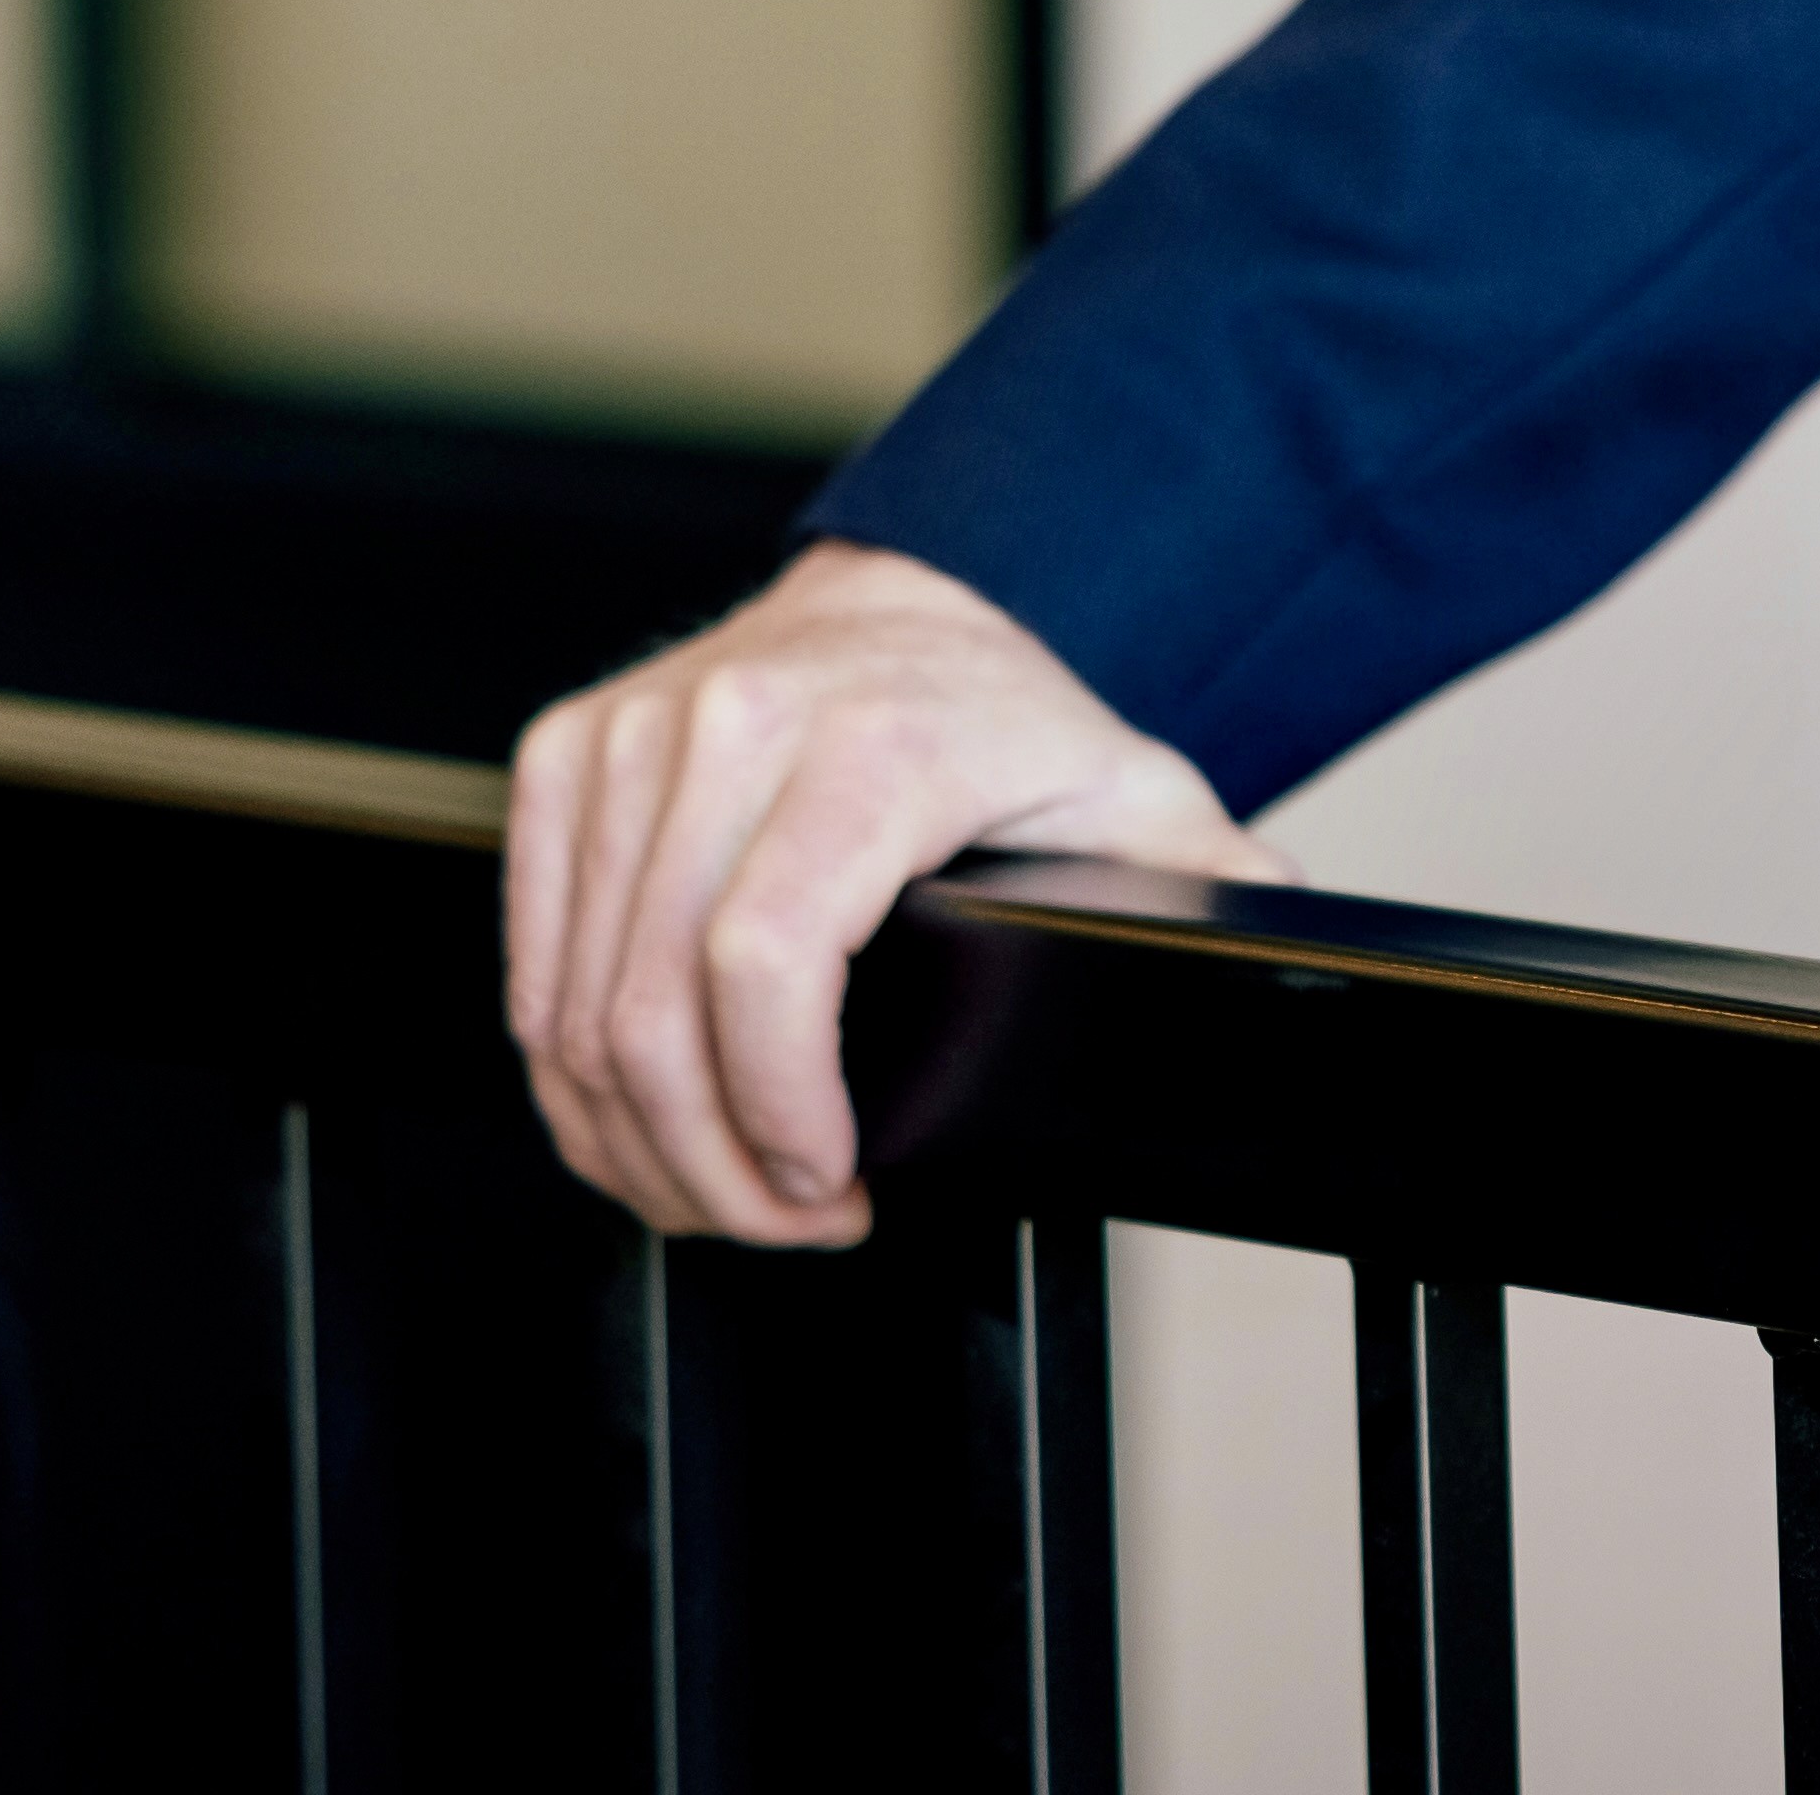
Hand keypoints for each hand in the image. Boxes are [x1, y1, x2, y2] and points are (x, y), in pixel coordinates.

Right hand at [504, 540, 1287, 1239]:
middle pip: (655, 1011)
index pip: (765, 967)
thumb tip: (1286, 963)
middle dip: (708, 1165)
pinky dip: (572, 1073)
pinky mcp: (569, 758)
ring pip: (575, 1004)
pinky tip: (644, 1124)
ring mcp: (635, 738)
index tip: (829, 1187)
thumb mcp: (1132, 795)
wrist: (908, 598)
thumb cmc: (1008, 715)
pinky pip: (533, 960)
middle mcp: (733, 725)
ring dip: (633, 1140)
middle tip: (781, 1220)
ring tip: (720, 1192)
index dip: (777, 1114)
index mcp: (871, 745)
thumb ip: (1207, 887)